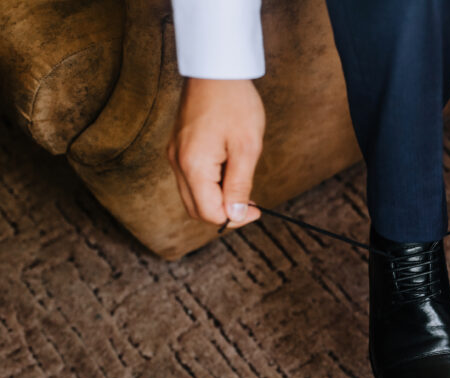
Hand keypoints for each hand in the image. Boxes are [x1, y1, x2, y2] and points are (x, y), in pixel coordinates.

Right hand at [167, 78, 264, 227]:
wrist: (216, 69)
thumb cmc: (235, 104)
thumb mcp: (246, 148)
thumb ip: (240, 185)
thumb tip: (236, 215)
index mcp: (193, 166)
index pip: (209, 212)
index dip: (234, 218)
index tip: (257, 210)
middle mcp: (177, 163)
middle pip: (196, 209)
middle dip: (223, 212)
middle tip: (250, 204)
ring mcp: (174, 154)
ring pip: (192, 195)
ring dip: (216, 199)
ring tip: (241, 185)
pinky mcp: (178, 147)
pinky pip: (191, 178)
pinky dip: (209, 184)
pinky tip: (229, 170)